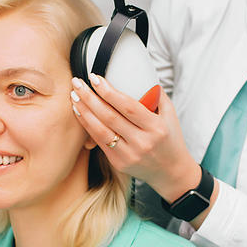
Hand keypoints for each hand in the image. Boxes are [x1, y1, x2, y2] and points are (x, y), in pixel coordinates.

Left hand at [70, 73, 200, 202]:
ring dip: (84, 112)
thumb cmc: (170, 139)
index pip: (128, 107)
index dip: (109, 92)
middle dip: (90, 98)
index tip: (95, 78)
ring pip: (101, 130)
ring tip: (74, 96)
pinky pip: (99, 142)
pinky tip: (80, 113)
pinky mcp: (119, 163)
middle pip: (110, 117)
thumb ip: (157, 95)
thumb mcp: (170, 115)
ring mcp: (129, 155)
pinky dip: (88, 126)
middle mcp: (142, 142)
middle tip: (78, 83)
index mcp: (156, 128)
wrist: (171, 171)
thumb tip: (141, 75)